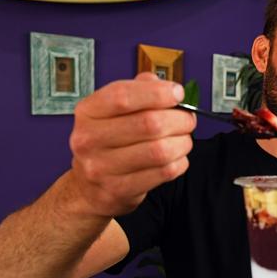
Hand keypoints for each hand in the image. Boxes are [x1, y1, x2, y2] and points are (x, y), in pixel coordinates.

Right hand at [68, 72, 195, 216]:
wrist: (89, 187)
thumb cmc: (109, 141)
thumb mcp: (114, 110)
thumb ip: (139, 90)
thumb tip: (168, 87)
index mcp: (88, 112)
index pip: (122, 96)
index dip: (157, 93)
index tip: (178, 93)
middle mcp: (89, 139)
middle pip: (149, 124)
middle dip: (180, 119)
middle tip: (188, 120)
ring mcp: (101, 168)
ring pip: (160, 151)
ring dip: (182, 143)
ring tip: (183, 140)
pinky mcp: (119, 190)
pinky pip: (164, 173)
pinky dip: (179, 162)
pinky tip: (176, 158)